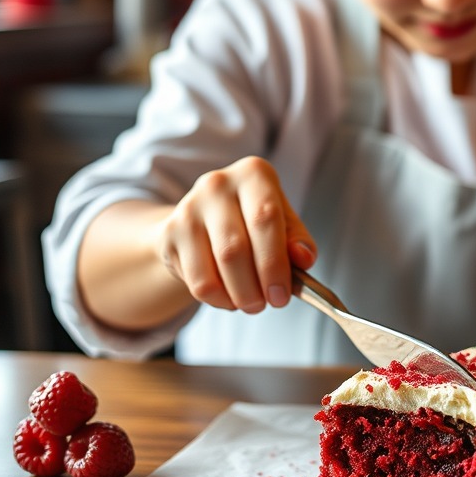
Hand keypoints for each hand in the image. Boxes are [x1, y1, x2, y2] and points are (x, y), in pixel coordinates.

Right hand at [157, 156, 316, 313]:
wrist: (204, 220)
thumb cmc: (253, 222)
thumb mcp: (283, 222)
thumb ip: (297, 239)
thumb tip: (304, 257)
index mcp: (253, 173)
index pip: (266, 218)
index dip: (275, 262)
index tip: (282, 294)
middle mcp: (218, 184)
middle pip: (237, 247)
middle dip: (257, 286)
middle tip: (269, 303)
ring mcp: (189, 207)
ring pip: (216, 266)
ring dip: (239, 296)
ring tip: (252, 302)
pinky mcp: (170, 232)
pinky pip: (198, 280)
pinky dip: (219, 299)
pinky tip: (230, 297)